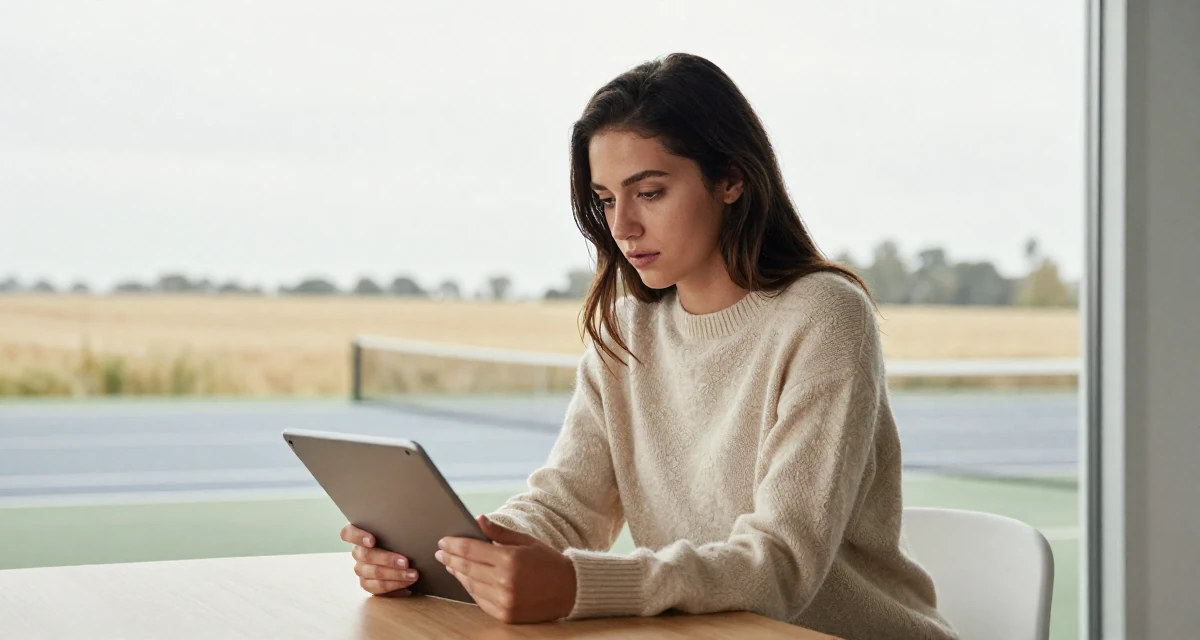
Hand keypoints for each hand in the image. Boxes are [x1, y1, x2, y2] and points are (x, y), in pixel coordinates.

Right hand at [340, 523, 419, 595]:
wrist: (406, 557)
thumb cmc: (399, 538)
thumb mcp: (395, 530)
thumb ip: (394, 527)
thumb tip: (408, 520)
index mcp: (359, 534)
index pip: (348, 533)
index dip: (358, 537)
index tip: (372, 540)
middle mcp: (358, 552)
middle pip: (365, 555)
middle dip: (387, 559)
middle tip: (406, 562)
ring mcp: (361, 569)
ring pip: (373, 572)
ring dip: (395, 574)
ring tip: (413, 574)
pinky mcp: (367, 583)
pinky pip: (377, 587)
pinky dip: (394, 585)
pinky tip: (407, 582)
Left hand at [436, 514, 576, 623]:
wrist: (570, 590)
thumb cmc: (548, 562)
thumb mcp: (526, 541)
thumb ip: (499, 532)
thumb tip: (478, 519)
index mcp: (510, 559)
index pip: (471, 550)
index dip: (454, 544)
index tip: (443, 541)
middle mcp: (505, 581)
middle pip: (467, 568)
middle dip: (451, 558)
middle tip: (441, 552)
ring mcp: (504, 600)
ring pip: (471, 585)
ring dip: (458, 574)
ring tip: (451, 564)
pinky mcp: (505, 614)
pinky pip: (480, 600)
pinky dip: (470, 589)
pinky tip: (466, 579)